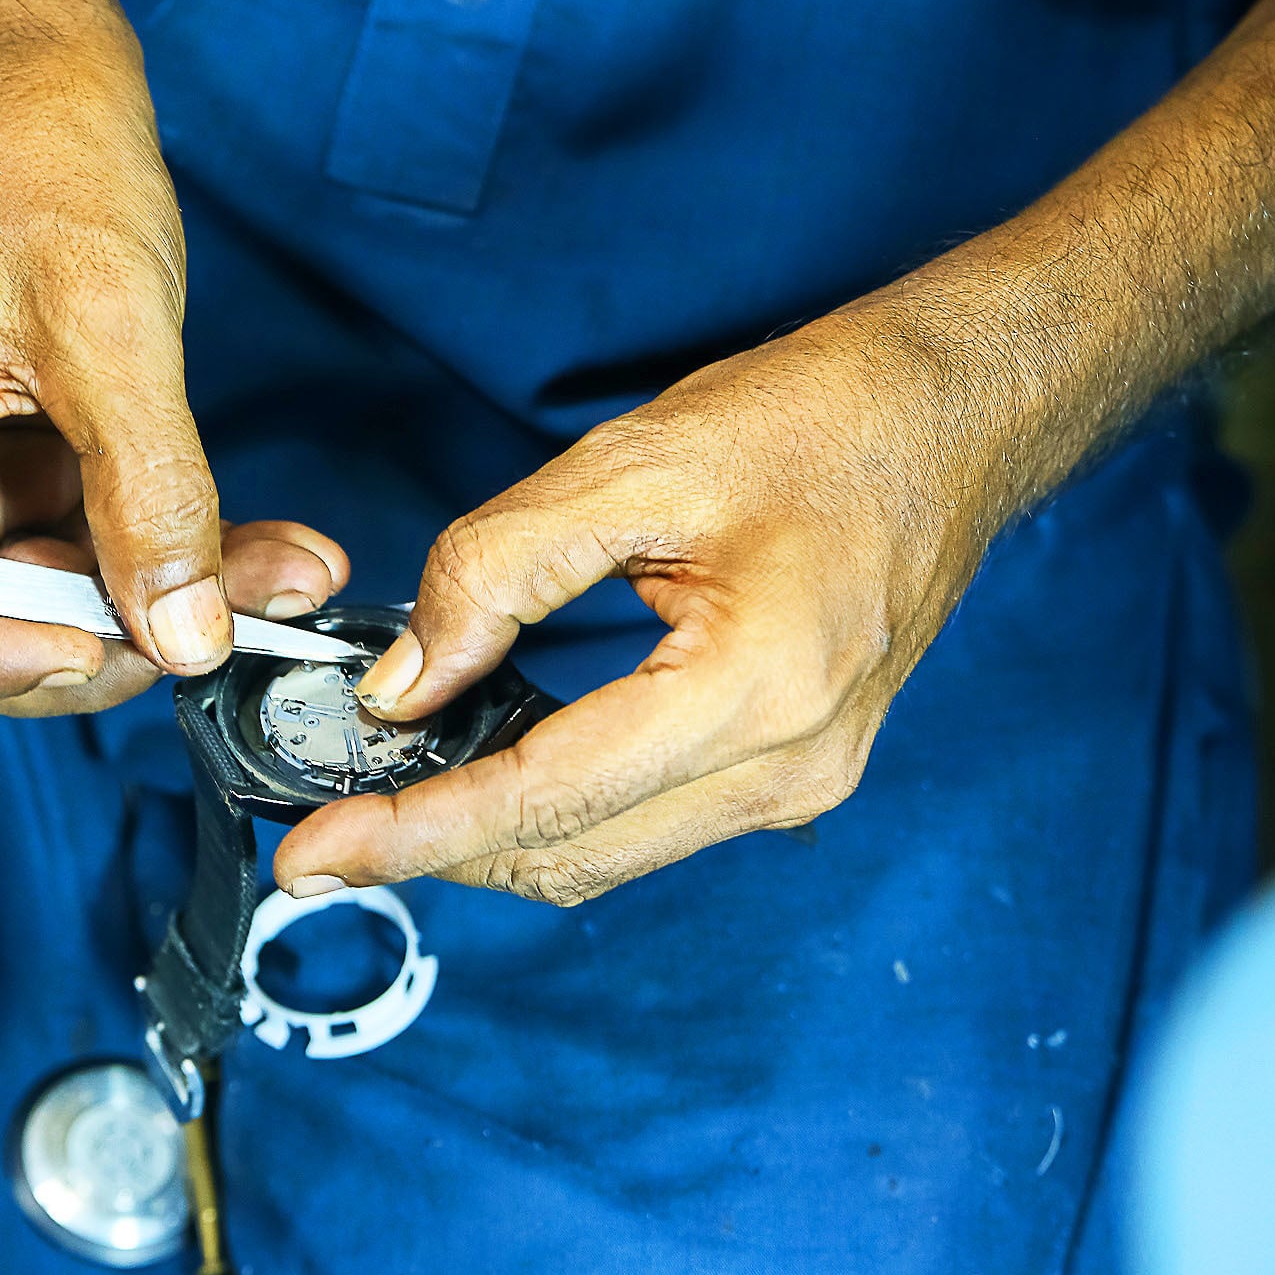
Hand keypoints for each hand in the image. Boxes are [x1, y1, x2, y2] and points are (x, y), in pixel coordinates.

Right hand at [0, 0, 344, 714]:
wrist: (48, 95)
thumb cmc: (42, 170)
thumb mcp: (109, 330)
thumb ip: (148, 492)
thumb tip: (186, 637)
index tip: (91, 646)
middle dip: (102, 642)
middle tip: (220, 626)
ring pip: (45, 606)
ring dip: (160, 609)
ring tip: (276, 578)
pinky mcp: (15, 475)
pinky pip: (87, 553)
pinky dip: (170, 562)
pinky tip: (258, 550)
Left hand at [273, 319, 988, 903]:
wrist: (957, 417)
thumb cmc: (823, 419)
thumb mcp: (636, 462)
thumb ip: (498, 571)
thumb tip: (402, 682)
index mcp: (756, 694)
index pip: (544, 801)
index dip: (416, 833)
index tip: (317, 856)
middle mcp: (788, 769)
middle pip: (569, 857)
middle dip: (438, 854)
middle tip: (326, 838)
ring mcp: (802, 782)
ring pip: (604, 855)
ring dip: (494, 840)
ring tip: (391, 804)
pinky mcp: (795, 768)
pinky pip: (647, 823)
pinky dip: (557, 812)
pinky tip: (492, 768)